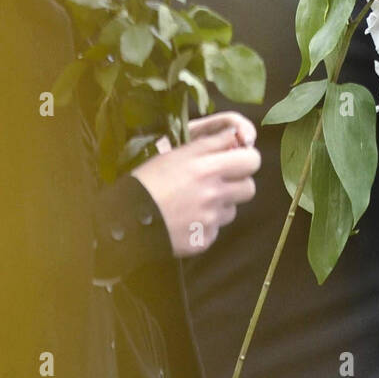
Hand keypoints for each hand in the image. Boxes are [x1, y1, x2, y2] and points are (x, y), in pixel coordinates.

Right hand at [133, 111, 260, 256]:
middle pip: (249, 186)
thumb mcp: (177, 152)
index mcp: (207, 166)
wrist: (125, 220)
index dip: (245, 159)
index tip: (234, 162)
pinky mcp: (204, 239)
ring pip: (232, 209)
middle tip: (219, 184)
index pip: (252, 159)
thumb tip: (239, 138)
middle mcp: (213, 192)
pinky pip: (216, 229)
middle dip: (238, 184)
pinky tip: (186, 221)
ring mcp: (210, 218)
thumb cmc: (149, 180)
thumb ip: (212, 143)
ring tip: (195, 203)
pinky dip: (205, 226)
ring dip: (220, 206)